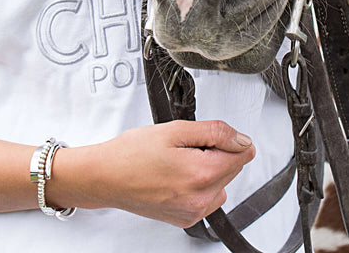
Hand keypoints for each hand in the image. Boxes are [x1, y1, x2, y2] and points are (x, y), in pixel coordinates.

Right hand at [48, 120, 254, 227]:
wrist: (106, 177)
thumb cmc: (133, 153)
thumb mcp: (176, 129)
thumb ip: (215, 132)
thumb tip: (241, 139)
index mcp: (201, 174)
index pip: (242, 154)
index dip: (229, 138)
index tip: (210, 135)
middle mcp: (200, 200)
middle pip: (232, 168)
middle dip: (217, 152)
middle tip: (187, 145)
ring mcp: (192, 213)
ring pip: (221, 183)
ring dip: (210, 169)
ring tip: (180, 160)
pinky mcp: (185, 219)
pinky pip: (207, 198)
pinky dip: (200, 185)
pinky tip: (177, 175)